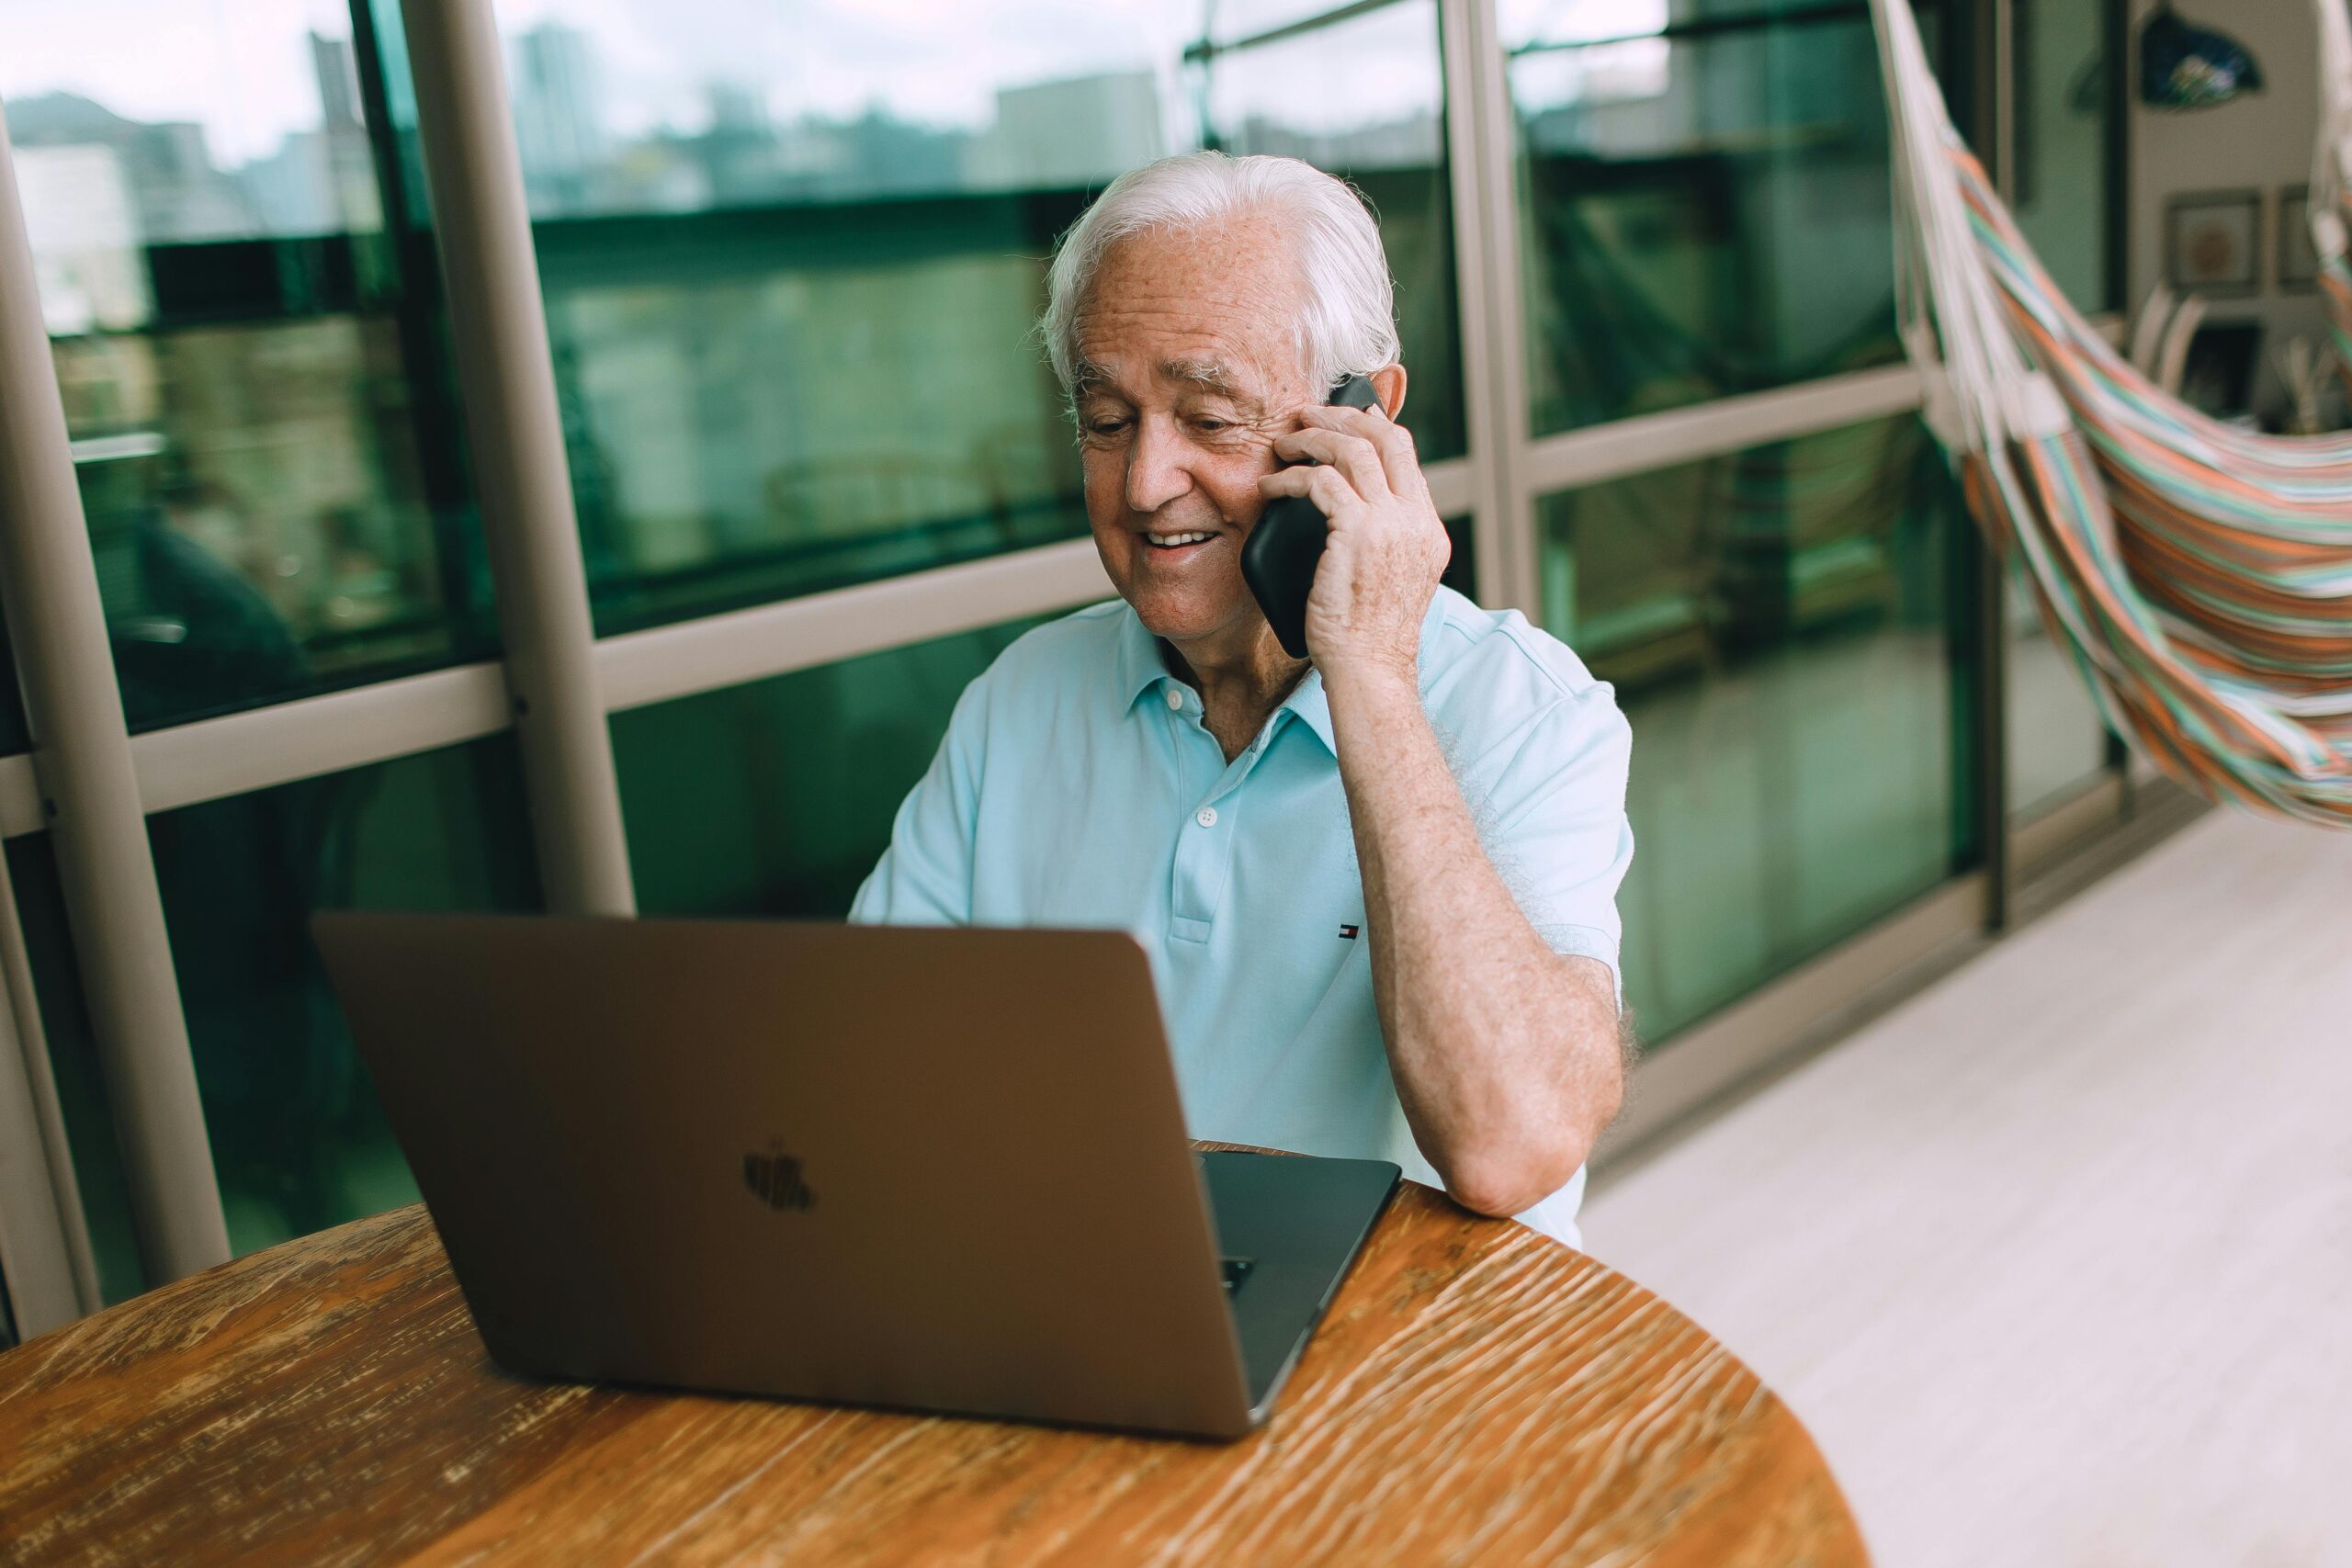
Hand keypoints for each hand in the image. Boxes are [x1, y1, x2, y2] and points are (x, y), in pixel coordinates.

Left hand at [1258, 404, 1449, 687]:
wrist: (1369, 671)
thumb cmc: (1366, 638)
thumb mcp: (1388, 582)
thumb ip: (1380, 542)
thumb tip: (1346, 511)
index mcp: (1427, 532)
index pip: (1405, 457)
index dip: (1371, 429)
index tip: (1341, 420)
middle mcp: (1416, 522)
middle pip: (1387, 438)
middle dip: (1343, 417)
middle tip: (1307, 415)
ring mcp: (1391, 526)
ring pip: (1353, 450)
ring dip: (1313, 438)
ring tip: (1283, 444)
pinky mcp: (1358, 534)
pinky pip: (1320, 482)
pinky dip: (1290, 478)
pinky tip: (1271, 486)